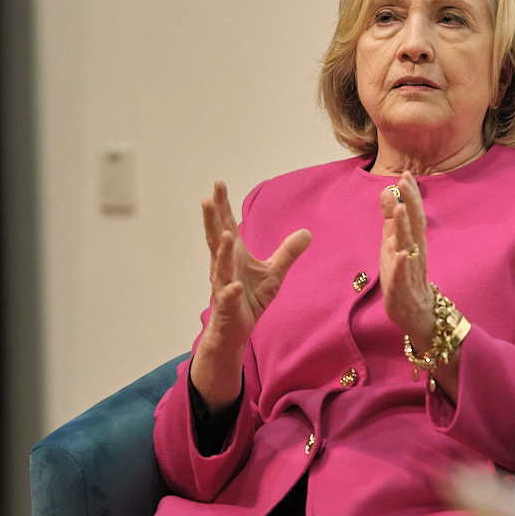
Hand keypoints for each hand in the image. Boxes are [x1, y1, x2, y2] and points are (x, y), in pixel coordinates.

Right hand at [189, 181, 311, 411]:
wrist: (236, 331)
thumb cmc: (250, 299)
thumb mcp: (275, 274)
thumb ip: (288, 252)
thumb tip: (307, 233)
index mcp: (234, 255)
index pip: (226, 225)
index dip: (222, 206)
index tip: (218, 184)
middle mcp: (224, 267)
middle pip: (216, 239)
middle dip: (212, 219)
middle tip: (208, 198)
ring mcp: (223, 286)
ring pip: (220, 267)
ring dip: (222, 251)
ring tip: (225, 234)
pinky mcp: (227, 307)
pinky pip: (228, 298)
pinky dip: (231, 292)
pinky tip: (235, 287)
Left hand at [379, 174, 435, 349]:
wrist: (417, 312)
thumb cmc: (404, 274)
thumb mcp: (394, 242)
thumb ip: (391, 217)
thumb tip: (387, 189)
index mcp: (413, 241)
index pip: (414, 214)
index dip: (410, 194)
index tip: (406, 174)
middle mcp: (415, 252)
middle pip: (416, 224)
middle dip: (411, 202)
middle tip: (405, 181)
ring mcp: (410, 270)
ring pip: (409, 246)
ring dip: (405, 227)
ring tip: (400, 209)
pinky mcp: (403, 289)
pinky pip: (403, 276)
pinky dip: (402, 265)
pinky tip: (400, 255)